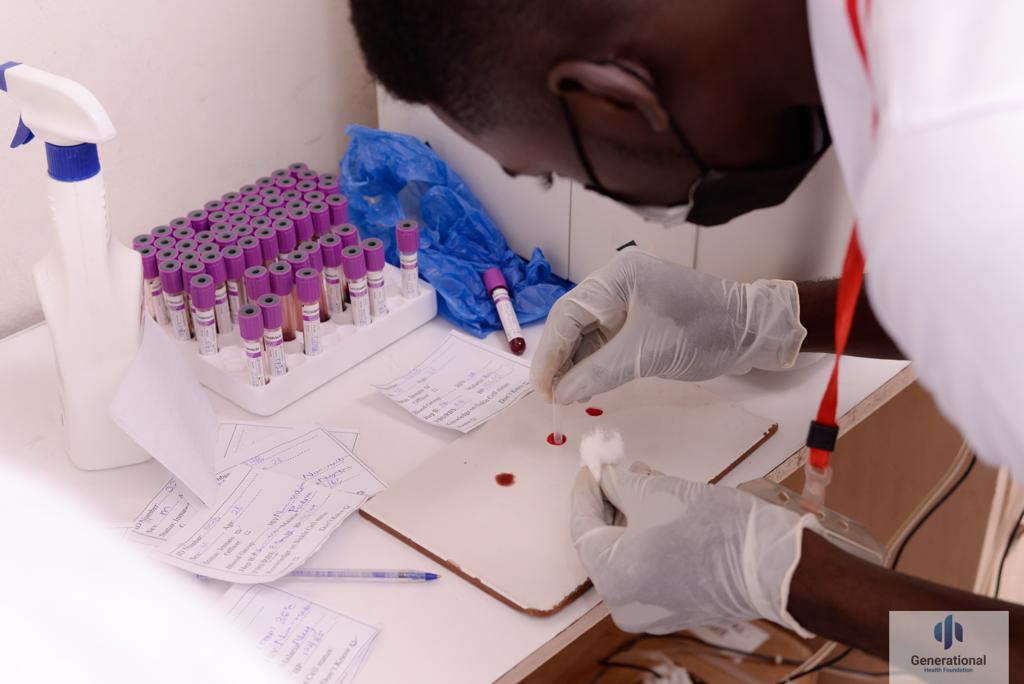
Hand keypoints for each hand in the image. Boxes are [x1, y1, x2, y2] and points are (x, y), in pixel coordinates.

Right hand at [531, 248, 805, 403]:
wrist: (748, 332)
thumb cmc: (701, 332)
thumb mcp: (645, 355)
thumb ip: (597, 373)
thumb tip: (560, 394)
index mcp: (615, 278)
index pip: (567, 315)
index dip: (550, 354)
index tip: (541, 388)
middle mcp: (615, 284)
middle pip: (571, 323)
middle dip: (559, 361)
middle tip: (548, 397)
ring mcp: (626, 301)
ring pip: (586, 335)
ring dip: (574, 365)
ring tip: (563, 397)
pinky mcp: (637, 320)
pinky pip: (604, 341)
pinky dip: (593, 364)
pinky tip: (584, 386)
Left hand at [571, 463, 818, 635]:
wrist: (769, 562)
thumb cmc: (712, 528)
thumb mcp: (653, 493)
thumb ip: (618, 483)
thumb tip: (603, 475)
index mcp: (614, 579)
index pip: (583, 529)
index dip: (584, 492)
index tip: (590, 468)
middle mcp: (625, 602)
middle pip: (604, 543)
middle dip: (611, 501)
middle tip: (616, 469)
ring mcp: (650, 609)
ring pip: (626, 553)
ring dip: (630, 515)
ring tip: (643, 478)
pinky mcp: (673, 606)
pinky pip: (646, 566)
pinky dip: (646, 535)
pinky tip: (656, 504)